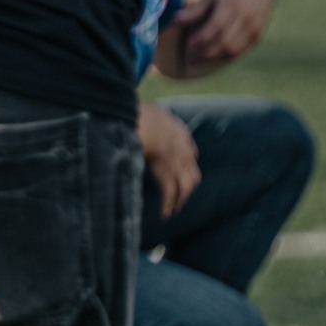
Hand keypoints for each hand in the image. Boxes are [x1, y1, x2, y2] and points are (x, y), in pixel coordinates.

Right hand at [138, 101, 200, 217]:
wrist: (149, 123)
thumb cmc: (143, 113)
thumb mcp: (151, 111)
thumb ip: (149, 116)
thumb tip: (132, 114)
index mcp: (181, 135)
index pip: (190, 152)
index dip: (186, 162)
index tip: (182, 169)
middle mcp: (184, 152)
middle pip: (192, 175)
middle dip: (188, 187)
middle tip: (181, 197)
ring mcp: (176, 164)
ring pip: (184, 187)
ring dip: (179, 200)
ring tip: (173, 210)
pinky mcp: (166, 175)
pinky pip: (169, 194)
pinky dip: (167, 205)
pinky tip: (164, 214)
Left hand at [177, 0, 277, 72]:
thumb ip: (195, 10)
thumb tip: (175, 20)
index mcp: (231, 4)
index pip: (214, 27)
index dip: (200, 39)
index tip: (187, 45)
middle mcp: (244, 17)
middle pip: (224, 42)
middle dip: (205, 53)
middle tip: (189, 58)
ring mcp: (253, 27)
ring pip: (233, 50)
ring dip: (214, 58)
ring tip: (198, 60)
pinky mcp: (258, 35)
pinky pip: (240, 52)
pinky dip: (225, 57)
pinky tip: (213, 57)